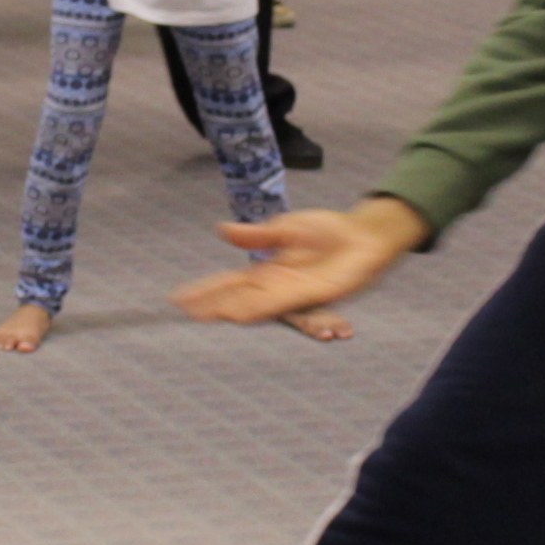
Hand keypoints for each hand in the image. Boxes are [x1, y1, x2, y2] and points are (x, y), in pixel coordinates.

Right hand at [174, 196, 423, 325]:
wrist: (364, 235)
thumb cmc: (329, 231)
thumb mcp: (287, 229)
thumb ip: (257, 235)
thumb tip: (222, 230)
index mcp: (268, 272)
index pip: (230, 283)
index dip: (206, 290)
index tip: (180, 298)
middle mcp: (279, 288)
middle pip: (241, 299)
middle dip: (217, 306)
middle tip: (192, 313)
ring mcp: (298, 293)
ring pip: (265, 307)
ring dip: (244, 312)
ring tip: (223, 315)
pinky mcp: (319, 293)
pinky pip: (297, 306)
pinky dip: (276, 312)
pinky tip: (262, 316)